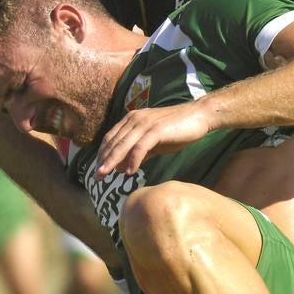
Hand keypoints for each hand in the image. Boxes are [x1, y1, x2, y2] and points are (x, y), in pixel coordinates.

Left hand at [96, 101, 211, 175]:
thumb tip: (123, 168)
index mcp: (132, 120)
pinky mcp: (156, 130)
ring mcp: (145, 123)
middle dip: (103, 160)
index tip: (96, 170)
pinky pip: (141, 146)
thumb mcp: (153, 142)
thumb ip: (138, 152)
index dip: (102, 155)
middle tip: (95, 177)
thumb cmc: (176, 130)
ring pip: (123, 144)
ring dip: (112, 161)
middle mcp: (135, 119)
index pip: (110, 138)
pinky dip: (133, 160)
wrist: (198, 116)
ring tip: (104, 175)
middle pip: (113, 142)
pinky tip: (130, 172)